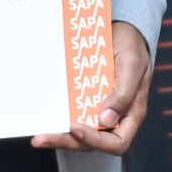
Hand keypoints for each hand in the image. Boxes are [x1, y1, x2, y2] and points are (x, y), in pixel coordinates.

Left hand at [36, 23, 153, 154]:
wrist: (122, 29)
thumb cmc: (132, 46)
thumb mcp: (132, 64)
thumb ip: (123, 93)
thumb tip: (106, 120)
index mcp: (131, 113)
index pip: (117, 142)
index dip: (96, 140)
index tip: (76, 127)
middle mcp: (114, 116)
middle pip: (92, 142)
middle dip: (67, 142)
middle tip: (43, 138)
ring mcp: (98, 109)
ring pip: (79, 133)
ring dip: (59, 136)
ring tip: (38, 137)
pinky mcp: (85, 99)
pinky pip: (72, 115)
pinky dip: (58, 120)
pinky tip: (43, 120)